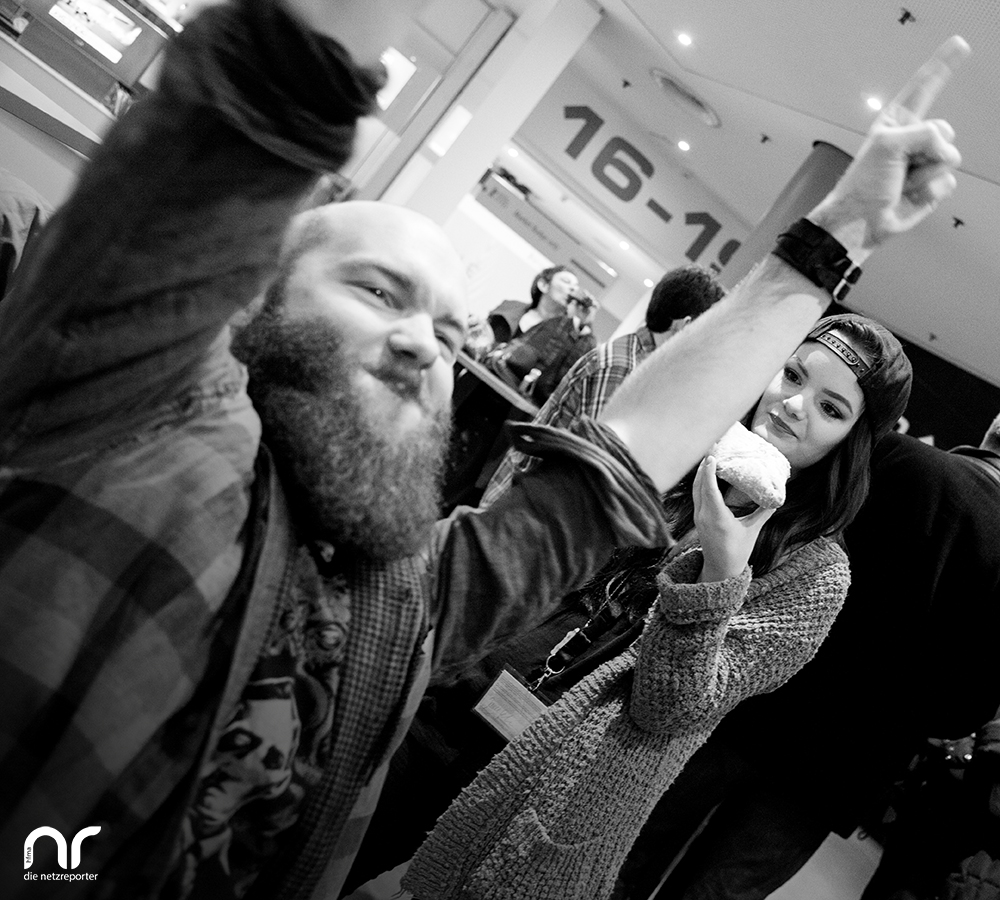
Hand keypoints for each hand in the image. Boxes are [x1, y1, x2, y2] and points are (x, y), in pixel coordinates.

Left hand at [693, 457, 775, 582]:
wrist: (721, 569)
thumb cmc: (738, 551)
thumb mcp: (753, 530)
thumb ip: (763, 512)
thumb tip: (777, 497)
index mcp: (717, 518)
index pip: (710, 491)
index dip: (708, 473)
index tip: (711, 457)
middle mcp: (704, 515)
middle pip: (698, 485)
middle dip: (703, 466)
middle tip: (711, 447)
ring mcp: (698, 516)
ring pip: (695, 489)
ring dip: (700, 472)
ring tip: (708, 456)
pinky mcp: (698, 517)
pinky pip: (696, 495)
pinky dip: (700, 482)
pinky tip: (705, 474)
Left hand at [810, 35, 970, 257]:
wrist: (861, 222)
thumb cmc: (863, 185)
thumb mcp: (888, 145)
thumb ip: (923, 133)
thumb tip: (945, 149)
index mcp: (897, 123)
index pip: (924, 87)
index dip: (943, 65)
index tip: (960, 44)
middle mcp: (913, 140)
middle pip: (945, 130)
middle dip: (926, 150)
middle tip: (900, 166)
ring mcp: (924, 163)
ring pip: (950, 157)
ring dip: (924, 174)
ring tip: (901, 183)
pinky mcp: (932, 186)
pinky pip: (948, 183)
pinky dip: (929, 191)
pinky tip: (909, 197)